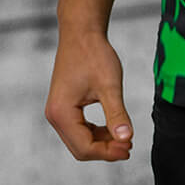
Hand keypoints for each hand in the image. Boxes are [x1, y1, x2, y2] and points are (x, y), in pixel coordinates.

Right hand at [45, 31, 133, 160]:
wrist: (82, 32)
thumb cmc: (94, 54)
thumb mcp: (109, 86)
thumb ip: (117, 114)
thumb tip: (126, 139)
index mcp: (61, 113)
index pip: (84, 147)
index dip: (108, 152)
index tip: (130, 147)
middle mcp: (54, 115)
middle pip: (80, 148)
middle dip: (105, 150)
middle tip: (130, 145)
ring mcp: (57, 111)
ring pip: (80, 140)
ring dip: (102, 142)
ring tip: (125, 137)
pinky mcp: (63, 106)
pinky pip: (79, 128)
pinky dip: (96, 132)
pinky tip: (113, 127)